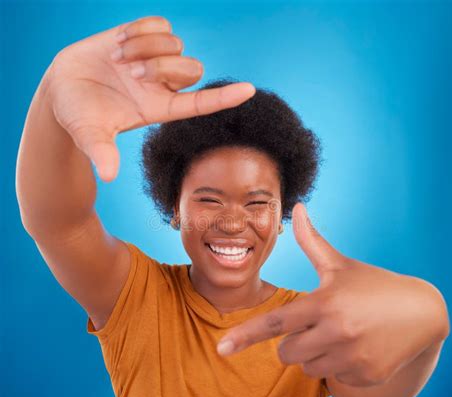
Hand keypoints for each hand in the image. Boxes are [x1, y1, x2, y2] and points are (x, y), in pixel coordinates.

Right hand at [43, 16, 254, 181]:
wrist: (62, 88)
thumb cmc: (78, 116)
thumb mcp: (89, 134)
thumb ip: (101, 152)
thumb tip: (108, 176)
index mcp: (159, 109)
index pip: (201, 104)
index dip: (225, 98)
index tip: (249, 91)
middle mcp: (164, 85)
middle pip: (192, 69)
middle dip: (162, 66)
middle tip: (130, 74)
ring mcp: (155, 60)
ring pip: (176, 44)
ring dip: (146, 47)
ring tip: (118, 59)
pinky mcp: (144, 37)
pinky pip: (160, 25)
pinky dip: (141, 30)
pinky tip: (120, 43)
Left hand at [217, 203, 446, 386]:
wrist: (421, 312)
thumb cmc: (374, 284)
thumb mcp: (340, 264)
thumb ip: (312, 241)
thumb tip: (298, 207)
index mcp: (324, 302)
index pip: (275, 322)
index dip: (245, 335)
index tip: (221, 348)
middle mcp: (336, 332)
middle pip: (286, 351)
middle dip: (292, 341)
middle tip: (315, 325)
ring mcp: (352, 357)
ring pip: (306, 367)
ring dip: (313, 354)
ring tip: (338, 335)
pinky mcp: (366, 375)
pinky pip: (331, 377)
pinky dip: (336, 365)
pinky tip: (356, 348)